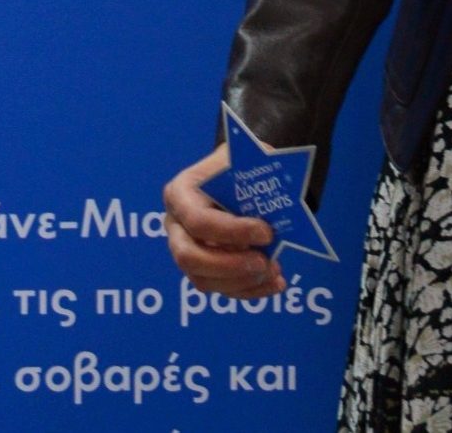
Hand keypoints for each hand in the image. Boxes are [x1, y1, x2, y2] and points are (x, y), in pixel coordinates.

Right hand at [163, 143, 284, 297]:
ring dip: (241, 281)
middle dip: (229, 265)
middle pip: (188, 257)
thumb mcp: (245, 160)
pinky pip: (221, 289)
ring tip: (273, 271)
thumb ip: (253, 180)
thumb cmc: (239, 165)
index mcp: (180, 194)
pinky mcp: (204, 269)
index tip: (266, 232)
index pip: (197, 220)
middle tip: (263, 262)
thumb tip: (275, 209)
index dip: (232, 231)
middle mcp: (176, 226)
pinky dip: (250, 290)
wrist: (239, 175)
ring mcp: (187, 250)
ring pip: (203, 280)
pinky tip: (275, 283)